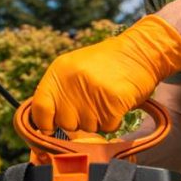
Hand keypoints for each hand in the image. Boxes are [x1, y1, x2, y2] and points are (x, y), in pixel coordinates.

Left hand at [30, 14, 180, 132]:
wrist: (140, 52)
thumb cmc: (105, 65)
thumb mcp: (74, 69)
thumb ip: (58, 92)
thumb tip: (43, 125)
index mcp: (58, 72)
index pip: (39, 109)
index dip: (45, 123)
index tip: (53, 127)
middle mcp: (72, 81)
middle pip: (65, 124)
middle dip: (77, 122)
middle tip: (91, 105)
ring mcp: (93, 91)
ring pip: (88, 128)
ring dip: (97, 121)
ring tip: (105, 100)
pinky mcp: (113, 101)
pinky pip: (108, 127)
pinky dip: (113, 121)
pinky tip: (116, 104)